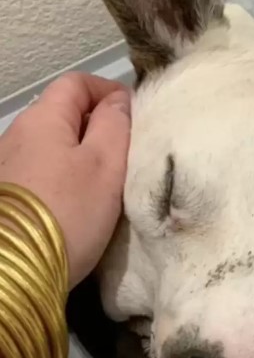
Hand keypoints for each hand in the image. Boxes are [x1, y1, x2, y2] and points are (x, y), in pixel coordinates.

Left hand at [0, 72, 131, 288]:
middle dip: (97, 124)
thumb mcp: (105, 165)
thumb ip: (115, 125)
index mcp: (42, 119)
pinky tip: (79, 202)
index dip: (109, 90)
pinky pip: (41, 172)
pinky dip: (64, 176)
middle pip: (61, 114)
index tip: (137, 114)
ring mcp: (5, 168)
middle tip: (130, 150)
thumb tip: (118, 102)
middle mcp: (15, 135)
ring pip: (52, 145)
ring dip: (81, 153)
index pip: (76, 83)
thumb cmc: (68, 211)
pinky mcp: (4, 197)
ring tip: (109, 180)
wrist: (10, 275)